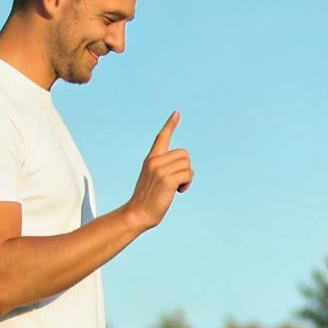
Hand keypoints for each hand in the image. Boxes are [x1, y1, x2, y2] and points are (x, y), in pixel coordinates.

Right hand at [125, 111, 192, 230]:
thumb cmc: (149, 199)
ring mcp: (159, 170)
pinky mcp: (166, 180)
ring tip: (176, 187)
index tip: (177, 114)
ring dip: (187, 178)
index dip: (170, 125)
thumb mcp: (155, 179)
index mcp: (151, 159)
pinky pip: (188, 175)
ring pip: (188, 165)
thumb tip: (189, 169)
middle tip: (177, 182)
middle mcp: (154, 161)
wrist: (138, 213)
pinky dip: (187, 184)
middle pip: (184, 154)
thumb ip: (167, 169)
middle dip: (186, 168)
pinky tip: (179, 191)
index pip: (162, 137)